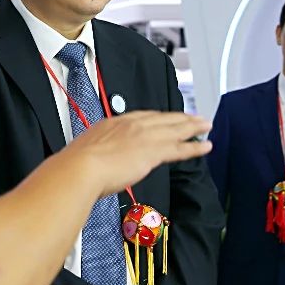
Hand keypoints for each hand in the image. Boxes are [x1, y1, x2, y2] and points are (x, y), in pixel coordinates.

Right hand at [62, 111, 211, 197]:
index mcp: (115, 122)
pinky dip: (194, 147)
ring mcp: (145, 137)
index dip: (161, 118)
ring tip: (206, 126)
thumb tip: (95, 160)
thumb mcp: (85, 150)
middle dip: (182, 118)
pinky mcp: (153, 152)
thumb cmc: (77, 164)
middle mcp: (133, 125)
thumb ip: (97, 152)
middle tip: (196, 117)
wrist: (80, 168)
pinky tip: (205, 146)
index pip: (144, 116)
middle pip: (164, 119)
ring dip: (193, 127)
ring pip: (176, 130)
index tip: (169, 118)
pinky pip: (180, 148)